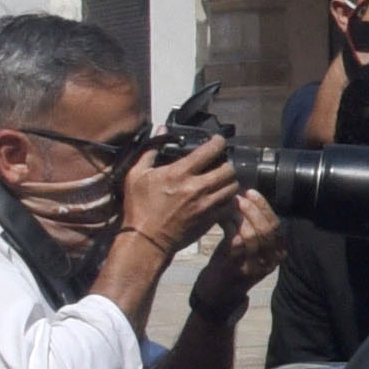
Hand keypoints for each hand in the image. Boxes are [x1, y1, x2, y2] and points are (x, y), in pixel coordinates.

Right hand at [112, 126, 236, 262]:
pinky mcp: (210, 219)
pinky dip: (228, 199)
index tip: (218, 141)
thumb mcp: (136, 175)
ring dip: (230, 181)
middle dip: (227, 163)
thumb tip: (161, 129)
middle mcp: (197, 188)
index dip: (218, 142)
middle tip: (221, 163)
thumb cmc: (139, 208)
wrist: (146, 240)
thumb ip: (150, 150)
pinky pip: (229, 205)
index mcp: (180, 173)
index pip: (210, 150)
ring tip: (222, 180)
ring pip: (233, 187)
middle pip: (229, 169)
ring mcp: (206, 205)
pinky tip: (220, 196)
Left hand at [200, 190, 283, 299]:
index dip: (264, 207)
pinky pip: (236, 242)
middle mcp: (270, 261)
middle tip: (238, 196)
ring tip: (229, 205)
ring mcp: (254, 266)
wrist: (218, 295)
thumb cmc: (232, 265)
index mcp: (277, 253)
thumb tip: (247, 197)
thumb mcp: (249, 247)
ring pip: (253, 235)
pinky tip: (221, 218)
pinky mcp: (236, 268)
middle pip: (267, 229)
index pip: (276, 225)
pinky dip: (229, 226)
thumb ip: (253, 227)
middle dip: (252, 209)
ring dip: (239, 216)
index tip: (251, 192)